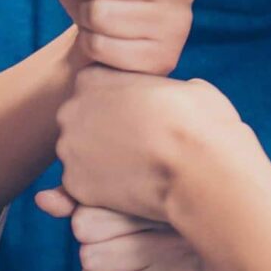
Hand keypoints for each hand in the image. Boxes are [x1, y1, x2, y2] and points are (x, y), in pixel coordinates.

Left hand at [37, 192, 242, 270]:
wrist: (225, 267)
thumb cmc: (166, 225)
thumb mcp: (131, 202)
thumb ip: (85, 198)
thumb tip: (43, 199)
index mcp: (165, 206)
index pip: (86, 221)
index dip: (89, 221)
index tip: (113, 220)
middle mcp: (175, 242)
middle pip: (88, 254)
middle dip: (94, 248)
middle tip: (119, 243)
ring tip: (129, 261)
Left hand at [55, 68, 250, 225]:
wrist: (197, 167)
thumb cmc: (200, 123)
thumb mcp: (186, 87)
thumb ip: (162, 89)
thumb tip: (173, 97)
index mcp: (94, 77)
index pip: (95, 89)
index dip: (120, 106)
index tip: (142, 119)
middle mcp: (72, 109)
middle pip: (81, 123)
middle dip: (104, 135)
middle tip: (139, 147)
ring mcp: (70, 149)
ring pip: (80, 157)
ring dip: (102, 164)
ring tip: (139, 171)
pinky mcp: (75, 184)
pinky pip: (84, 188)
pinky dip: (103, 193)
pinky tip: (132, 190)